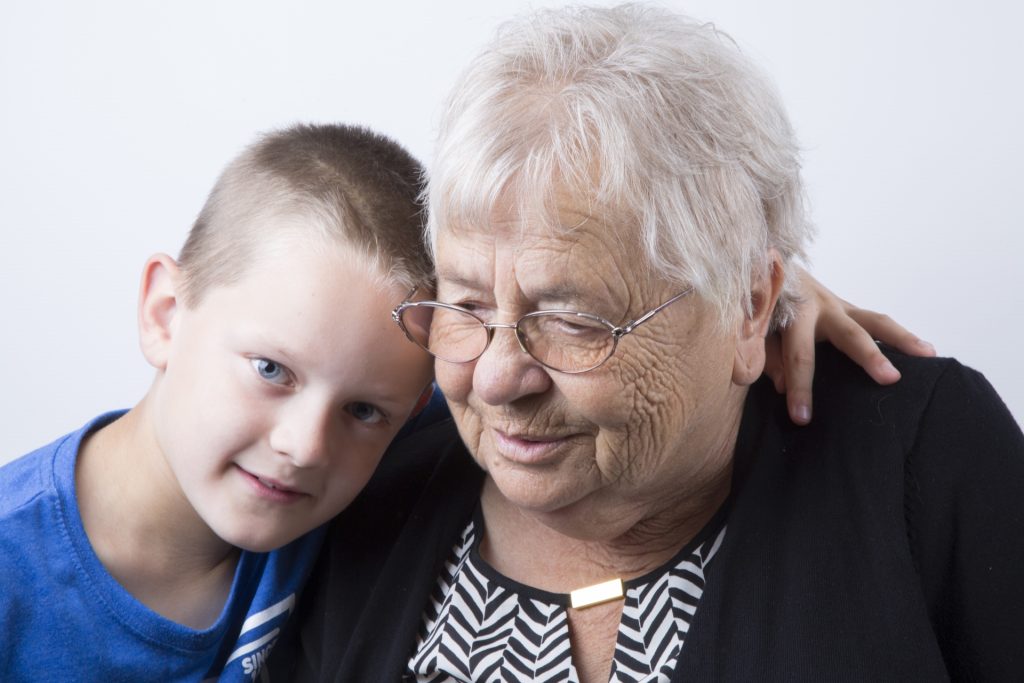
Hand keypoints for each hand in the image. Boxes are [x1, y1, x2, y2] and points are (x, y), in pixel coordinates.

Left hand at [765, 266, 936, 424]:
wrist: (765, 266)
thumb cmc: (759, 307)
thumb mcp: (756, 330)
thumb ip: (766, 356)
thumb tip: (783, 386)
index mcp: (793, 313)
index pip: (799, 355)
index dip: (801, 388)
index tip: (802, 418)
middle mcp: (822, 306)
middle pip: (850, 334)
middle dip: (870, 357)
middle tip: (890, 379)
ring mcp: (840, 306)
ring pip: (877, 321)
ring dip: (904, 339)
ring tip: (929, 355)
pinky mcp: (850, 310)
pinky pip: (878, 323)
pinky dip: (901, 337)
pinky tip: (924, 352)